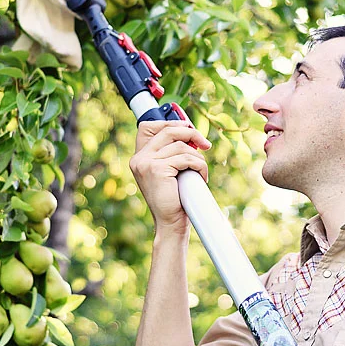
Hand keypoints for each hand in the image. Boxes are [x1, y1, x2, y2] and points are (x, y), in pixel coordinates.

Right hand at [129, 120, 211, 240]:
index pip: (148, 126)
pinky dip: (199, 166)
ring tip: (201, 171)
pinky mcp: (156, 169)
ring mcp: (145, 163)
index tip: (188, 128)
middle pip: (168, 130)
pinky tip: (201, 176)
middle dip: (191, 133)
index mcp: (139, 157)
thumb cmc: (174, 198)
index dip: (169, 122)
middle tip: (205, 145)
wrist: (170, 223)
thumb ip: (171, 152)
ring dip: (197, 157)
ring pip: (180, 146)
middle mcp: (139, 158)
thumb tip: (190, 131)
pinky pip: (185, 158)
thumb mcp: (170, 170)